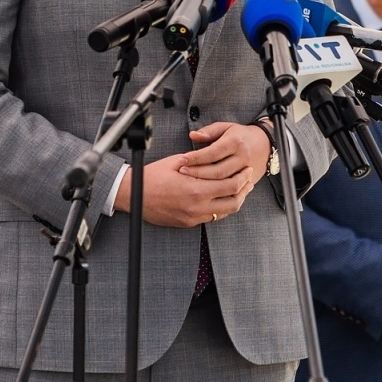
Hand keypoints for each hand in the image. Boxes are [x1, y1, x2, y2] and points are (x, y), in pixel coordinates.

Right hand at [113, 154, 252, 227]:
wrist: (133, 195)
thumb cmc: (152, 176)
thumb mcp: (177, 162)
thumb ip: (199, 162)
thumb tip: (216, 158)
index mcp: (196, 189)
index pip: (230, 185)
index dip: (243, 177)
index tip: (247, 170)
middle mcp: (197, 207)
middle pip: (233, 202)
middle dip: (244, 190)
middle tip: (248, 180)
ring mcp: (193, 217)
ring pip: (224, 213)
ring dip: (234, 200)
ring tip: (239, 190)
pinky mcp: (187, 223)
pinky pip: (211, 217)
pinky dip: (220, 208)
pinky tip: (221, 198)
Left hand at [178, 122, 269, 193]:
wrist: (265, 144)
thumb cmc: (240, 135)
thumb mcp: (225, 127)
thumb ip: (209, 131)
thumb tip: (192, 135)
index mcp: (235, 142)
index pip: (213, 152)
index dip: (196, 157)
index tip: (182, 160)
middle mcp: (242, 157)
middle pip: (218, 170)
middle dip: (198, 173)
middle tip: (182, 172)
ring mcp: (247, 170)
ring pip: (225, 182)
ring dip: (207, 183)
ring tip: (190, 182)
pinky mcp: (250, 180)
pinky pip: (233, 189)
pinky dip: (219, 191)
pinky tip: (206, 191)